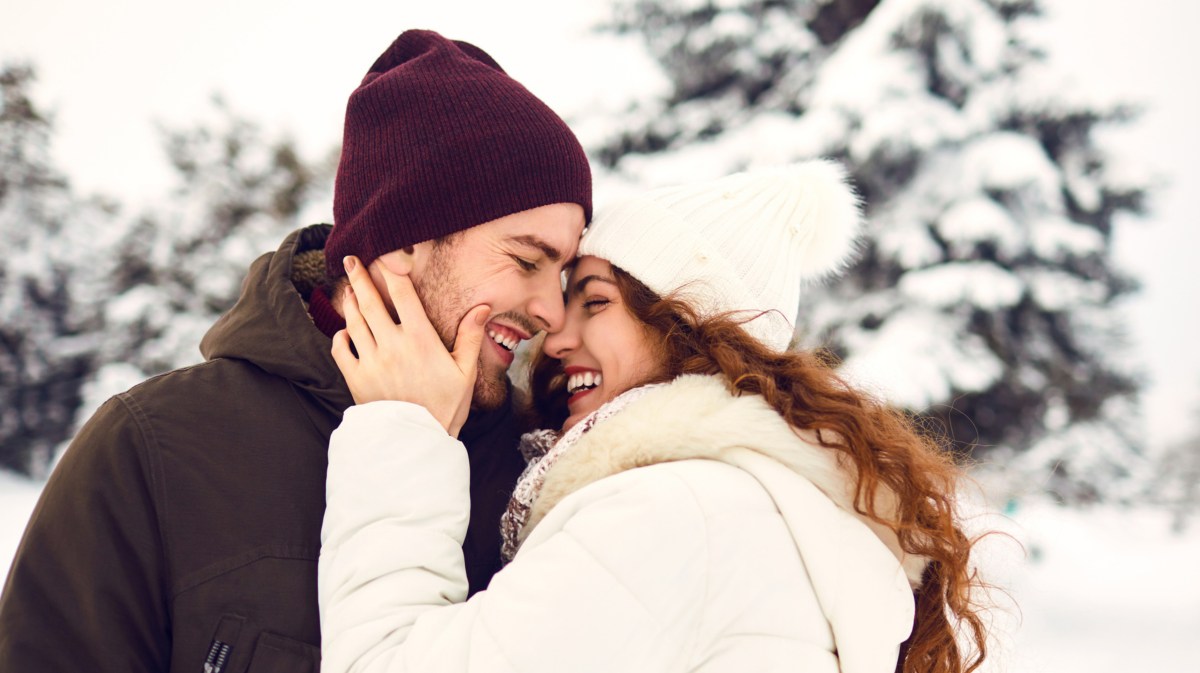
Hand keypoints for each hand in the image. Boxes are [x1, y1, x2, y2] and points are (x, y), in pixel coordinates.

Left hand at [331, 255, 490, 436]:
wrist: (418, 442)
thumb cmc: (446, 407)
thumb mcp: (465, 373)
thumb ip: (471, 337)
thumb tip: (483, 307)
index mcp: (420, 339)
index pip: (402, 293)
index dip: (392, 270)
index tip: (384, 255)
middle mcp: (392, 345)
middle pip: (370, 302)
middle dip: (360, 277)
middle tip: (351, 259)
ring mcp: (371, 361)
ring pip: (354, 322)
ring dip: (349, 302)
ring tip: (348, 289)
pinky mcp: (356, 379)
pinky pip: (340, 350)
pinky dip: (340, 336)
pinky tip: (345, 331)